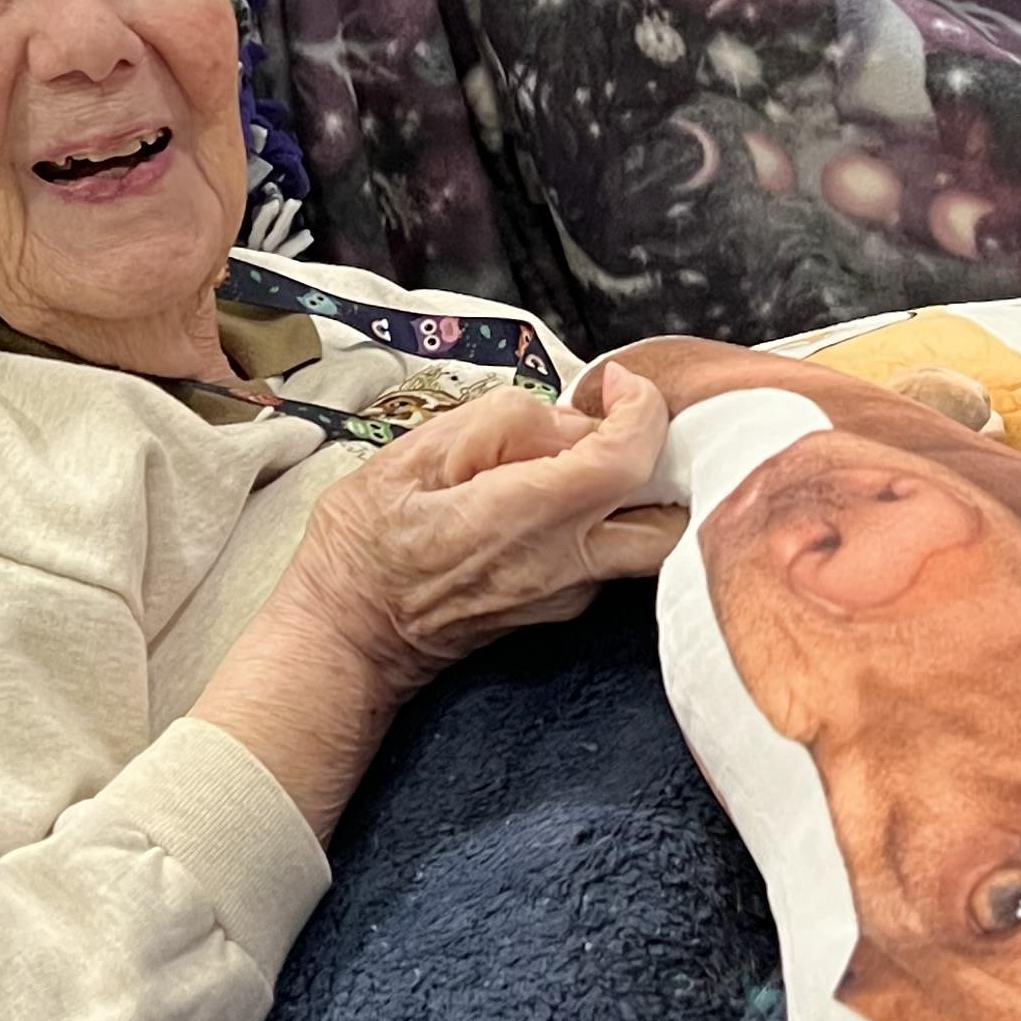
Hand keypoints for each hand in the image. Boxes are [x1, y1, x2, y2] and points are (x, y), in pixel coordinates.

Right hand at [191, 368, 680, 837]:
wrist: (347, 637)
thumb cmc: (364, 549)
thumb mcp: (411, 456)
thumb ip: (497, 422)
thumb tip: (560, 416)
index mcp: (527, 517)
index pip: (630, 457)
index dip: (639, 405)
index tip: (616, 383)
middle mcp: (563, 565)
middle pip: (673, 517)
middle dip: (668, 460)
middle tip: (622, 424)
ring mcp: (568, 595)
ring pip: (648, 540)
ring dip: (637, 490)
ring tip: (578, 456)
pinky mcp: (561, 608)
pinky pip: (610, 556)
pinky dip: (604, 515)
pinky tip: (552, 494)